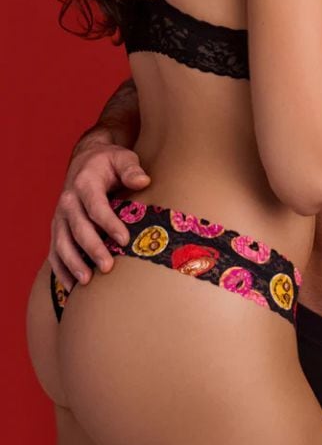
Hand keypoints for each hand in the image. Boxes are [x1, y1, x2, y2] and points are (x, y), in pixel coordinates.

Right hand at [49, 135, 147, 289]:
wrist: (86, 161)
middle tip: (108, 267)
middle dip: (92, 249)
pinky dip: (61, 269)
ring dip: (73, 263)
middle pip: (78, 229)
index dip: (110, 224)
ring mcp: (60, 217)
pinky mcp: (58, 229)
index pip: (96, 207)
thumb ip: (132, 168)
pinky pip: (55, 251)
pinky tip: (72, 287)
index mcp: (85, 184)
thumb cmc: (110, 162)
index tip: (125, 240)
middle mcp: (68, 202)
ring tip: (86, 282)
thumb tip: (143, 180)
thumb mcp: (122, 157)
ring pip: (62, 243)